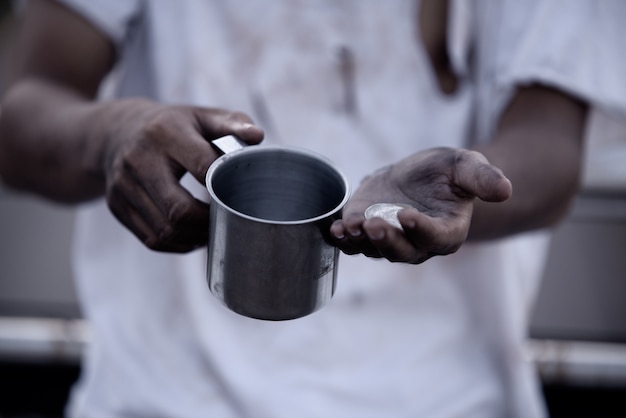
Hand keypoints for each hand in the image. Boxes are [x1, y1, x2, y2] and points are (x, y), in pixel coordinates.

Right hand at [101, 99, 263, 251]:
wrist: (115, 132)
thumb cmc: (172, 126)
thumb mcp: (200, 116)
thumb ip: (231, 123)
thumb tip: (258, 136)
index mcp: (165, 133)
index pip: (202, 167)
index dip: (225, 186)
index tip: (240, 193)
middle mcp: (139, 160)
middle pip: (179, 210)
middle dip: (209, 222)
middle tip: (228, 220)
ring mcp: (124, 186)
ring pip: (165, 231)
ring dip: (195, 237)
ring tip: (213, 230)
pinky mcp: (117, 206)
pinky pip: (152, 239)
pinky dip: (178, 244)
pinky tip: (193, 235)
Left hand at [330, 147, 511, 263]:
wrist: (418, 175)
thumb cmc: (447, 172)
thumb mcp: (467, 166)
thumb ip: (483, 178)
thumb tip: (505, 190)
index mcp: (447, 232)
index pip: (435, 238)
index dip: (421, 229)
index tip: (407, 215)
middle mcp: (418, 243)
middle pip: (402, 252)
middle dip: (388, 241)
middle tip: (376, 225)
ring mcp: (390, 240)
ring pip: (374, 249)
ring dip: (361, 241)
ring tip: (350, 226)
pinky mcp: (365, 232)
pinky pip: (354, 242)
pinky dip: (343, 238)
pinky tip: (334, 229)